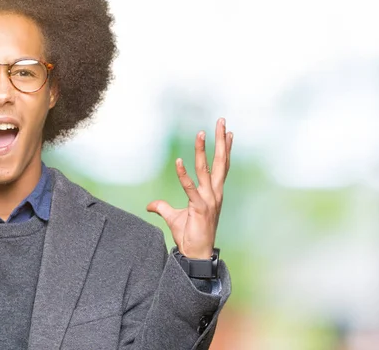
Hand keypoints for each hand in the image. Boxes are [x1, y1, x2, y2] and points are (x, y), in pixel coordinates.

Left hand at [147, 118, 232, 258]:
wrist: (196, 255)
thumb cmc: (189, 236)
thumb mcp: (174, 217)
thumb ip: (162, 207)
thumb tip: (150, 205)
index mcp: (213, 193)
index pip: (221, 166)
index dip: (225, 149)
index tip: (228, 132)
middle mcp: (215, 193)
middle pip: (220, 162)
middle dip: (221, 141)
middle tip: (222, 122)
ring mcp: (209, 200)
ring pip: (206, 170)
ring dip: (203, 150)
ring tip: (202, 133)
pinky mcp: (199, 208)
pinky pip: (190, 188)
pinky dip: (183, 174)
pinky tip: (179, 160)